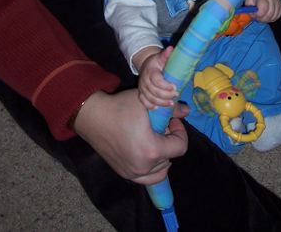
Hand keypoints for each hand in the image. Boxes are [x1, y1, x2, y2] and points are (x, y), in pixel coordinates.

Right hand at [73, 88, 188, 184]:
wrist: (92, 116)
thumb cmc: (120, 107)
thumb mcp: (148, 103)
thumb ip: (172, 108)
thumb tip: (187, 110)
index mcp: (151, 151)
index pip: (180, 148)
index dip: (180, 132)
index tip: (171, 121)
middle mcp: (143, 167)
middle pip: (170, 158)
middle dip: (169, 142)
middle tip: (161, 127)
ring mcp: (132, 173)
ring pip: (160, 171)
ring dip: (162, 156)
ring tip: (153, 139)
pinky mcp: (123, 173)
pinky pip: (146, 177)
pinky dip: (151, 166)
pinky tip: (145, 149)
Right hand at [138, 46, 178, 109]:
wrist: (146, 65)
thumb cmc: (157, 63)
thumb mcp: (161, 57)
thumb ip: (166, 55)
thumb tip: (171, 48)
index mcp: (150, 71)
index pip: (156, 80)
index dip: (165, 85)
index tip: (175, 87)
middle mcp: (144, 80)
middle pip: (153, 91)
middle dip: (166, 95)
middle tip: (176, 95)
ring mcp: (142, 87)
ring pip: (149, 98)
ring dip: (161, 102)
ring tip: (171, 104)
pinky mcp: (141, 93)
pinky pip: (143, 101)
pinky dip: (149, 106)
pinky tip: (157, 108)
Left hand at [245, 0, 280, 21]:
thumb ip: (248, 6)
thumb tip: (251, 14)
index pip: (263, 9)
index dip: (257, 14)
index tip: (253, 13)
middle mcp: (274, 0)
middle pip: (268, 15)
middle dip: (260, 18)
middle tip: (256, 16)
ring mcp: (278, 5)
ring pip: (272, 18)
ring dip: (265, 19)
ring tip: (260, 15)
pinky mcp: (280, 9)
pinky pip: (275, 18)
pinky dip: (270, 19)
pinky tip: (265, 15)